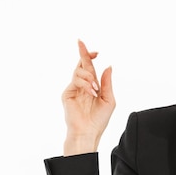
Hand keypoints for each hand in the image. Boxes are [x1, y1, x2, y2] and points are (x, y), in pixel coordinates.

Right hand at [62, 39, 114, 155]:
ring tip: (95, 89)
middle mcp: (82, 86)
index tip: (96, 51)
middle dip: (82, 53)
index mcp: (92, 86)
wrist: (88, 132)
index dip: (90, 57)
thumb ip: (107, 82)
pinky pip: (76, 81)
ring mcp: (74, 89)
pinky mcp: (67, 94)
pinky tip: (92, 91)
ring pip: (79, 72)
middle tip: (81, 42)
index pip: (90, 68)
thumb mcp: (109, 99)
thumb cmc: (99, 119)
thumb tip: (108, 66)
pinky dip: (85, 84)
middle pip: (81, 65)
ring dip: (89, 77)